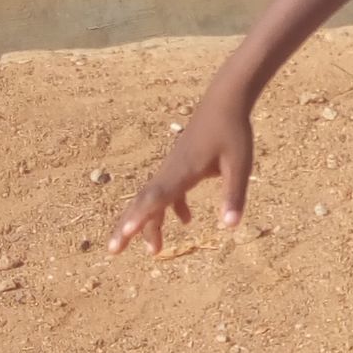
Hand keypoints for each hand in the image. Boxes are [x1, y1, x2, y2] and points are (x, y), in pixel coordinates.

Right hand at [107, 88, 253, 255]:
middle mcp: (171, 171)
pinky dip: (172, 207)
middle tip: (113, 251)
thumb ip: (233, 195)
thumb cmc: (233, 132)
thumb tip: (230, 227)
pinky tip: (185, 220)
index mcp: (183, 171)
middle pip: (144, 202)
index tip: (125, 232)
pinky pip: (168, 190)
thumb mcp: (239, 165)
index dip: (141, 216)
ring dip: (149, 223)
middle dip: (128, 227)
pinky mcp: (180, 165)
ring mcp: (172, 167)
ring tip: (154, 250)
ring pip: (153, 199)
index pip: (157, 197)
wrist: (224, 101)